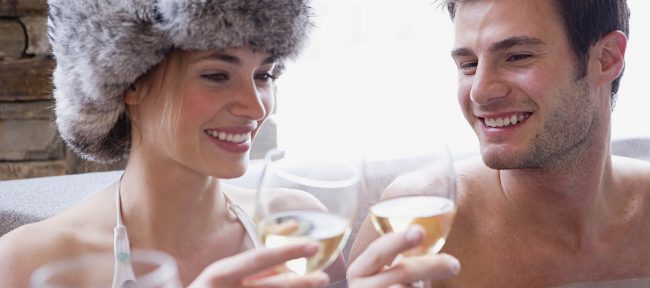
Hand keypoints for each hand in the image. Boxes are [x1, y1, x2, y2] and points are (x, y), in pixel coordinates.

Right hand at [189, 243, 329, 287]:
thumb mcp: (225, 274)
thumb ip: (256, 264)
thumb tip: (291, 240)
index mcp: (220, 273)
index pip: (258, 259)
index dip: (287, 251)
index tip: (311, 245)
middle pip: (269, 287)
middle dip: (299, 282)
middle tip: (324, 277)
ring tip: (319, 283)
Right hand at [347, 226, 459, 287]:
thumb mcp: (390, 273)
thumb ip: (402, 257)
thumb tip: (433, 233)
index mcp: (359, 270)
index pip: (378, 251)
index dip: (399, 240)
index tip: (420, 231)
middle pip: (400, 273)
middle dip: (429, 266)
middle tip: (454, 264)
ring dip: (423, 287)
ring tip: (434, 280)